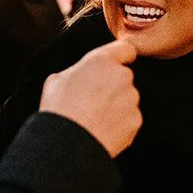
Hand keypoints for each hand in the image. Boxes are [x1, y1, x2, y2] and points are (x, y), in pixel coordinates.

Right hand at [39, 39, 140, 155]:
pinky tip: (102, 129)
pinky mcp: (136, 120)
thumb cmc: (59, 110)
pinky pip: (129, 118)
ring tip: (95, 118)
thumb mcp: (57, 80)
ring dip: (116, 105)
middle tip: (93, 100)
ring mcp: (131, 99)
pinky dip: (120, 124)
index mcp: (102, 61)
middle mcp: (122, 76)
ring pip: (127, 98)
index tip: (114, 65)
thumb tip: (81, 75)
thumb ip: (77, 71)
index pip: (125, 49)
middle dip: (113, 86)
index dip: (120, 57)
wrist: (68, 143)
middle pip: (124, 77)